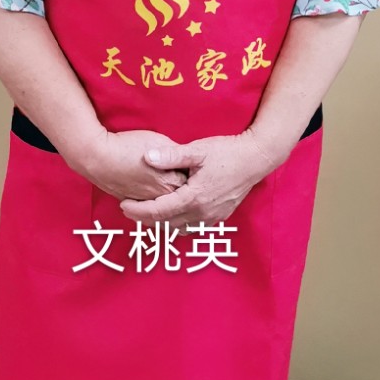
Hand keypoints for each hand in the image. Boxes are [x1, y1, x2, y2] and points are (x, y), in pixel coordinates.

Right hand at [73, 127, 190, 203]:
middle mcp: (159, 197)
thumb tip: (187, 157)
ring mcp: (145, 202)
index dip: (196, 179)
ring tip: (181, 198)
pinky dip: (158, 208)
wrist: (99, 158)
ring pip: (166, 208)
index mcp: (169, 182)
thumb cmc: (128, 147)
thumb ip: (175, 153)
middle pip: (181, 200)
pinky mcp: (133, 203)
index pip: (192, 185)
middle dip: (188, 194)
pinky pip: (151, 210)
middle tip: (196, 189)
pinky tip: (161, 202)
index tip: (202, 174)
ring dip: (173, 204)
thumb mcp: (159, 142)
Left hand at [117, 129, 275, 235]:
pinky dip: (178, 224)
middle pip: (166, 224)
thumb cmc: (227, 152)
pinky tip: (172, 215)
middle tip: (129, 210)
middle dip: (145, 219)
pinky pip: (193, 227)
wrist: (256, 159)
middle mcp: (201, 213)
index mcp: (193, 197)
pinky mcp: (219, 217)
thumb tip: (147, 157)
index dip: (138, 210)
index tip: (123, 205)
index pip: (158, 211)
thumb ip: (172, 156)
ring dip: (161, 224)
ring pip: (179, 229)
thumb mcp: (198, 150)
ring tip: (146, 214)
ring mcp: (211, 217)